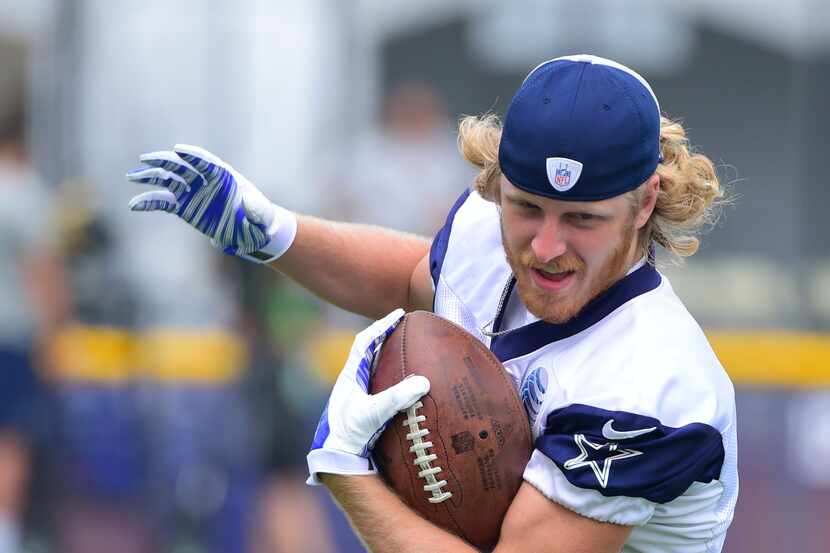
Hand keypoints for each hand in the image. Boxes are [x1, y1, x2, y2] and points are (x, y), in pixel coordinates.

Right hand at [126, 144, 296, 262]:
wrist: (251, 232)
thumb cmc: (260, 220)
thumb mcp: (262, 215)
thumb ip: (256, 208)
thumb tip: (248, 202)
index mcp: (225, 176)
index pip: (206, 161)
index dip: (193, 155)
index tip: (178, 150)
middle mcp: (206, 181)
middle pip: (182, 167)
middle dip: (164, 161)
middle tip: (145, 159)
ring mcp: (193, 193)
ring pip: (169, 181)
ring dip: (151, 177)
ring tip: (132, 176)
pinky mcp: (185, 207)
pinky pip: (164, 202)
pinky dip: (150, 201)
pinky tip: (134, 205)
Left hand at [307, 309, 429, 483]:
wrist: (336, 457)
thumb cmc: (351, 434)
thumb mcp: (374, 413)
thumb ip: (397, 397)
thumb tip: (423, 382)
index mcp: (350, 375)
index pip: (366, 341)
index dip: (382, 325)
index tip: (399, 314)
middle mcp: (352, 381)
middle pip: (368, 350)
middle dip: (385, 335)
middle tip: (403, 326)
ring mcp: (355, 394)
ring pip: (371, 366)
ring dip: (385, 354)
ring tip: (404, 347)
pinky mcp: (361, 406)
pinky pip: (376, 382)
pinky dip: (388, 374)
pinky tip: (401, 382)